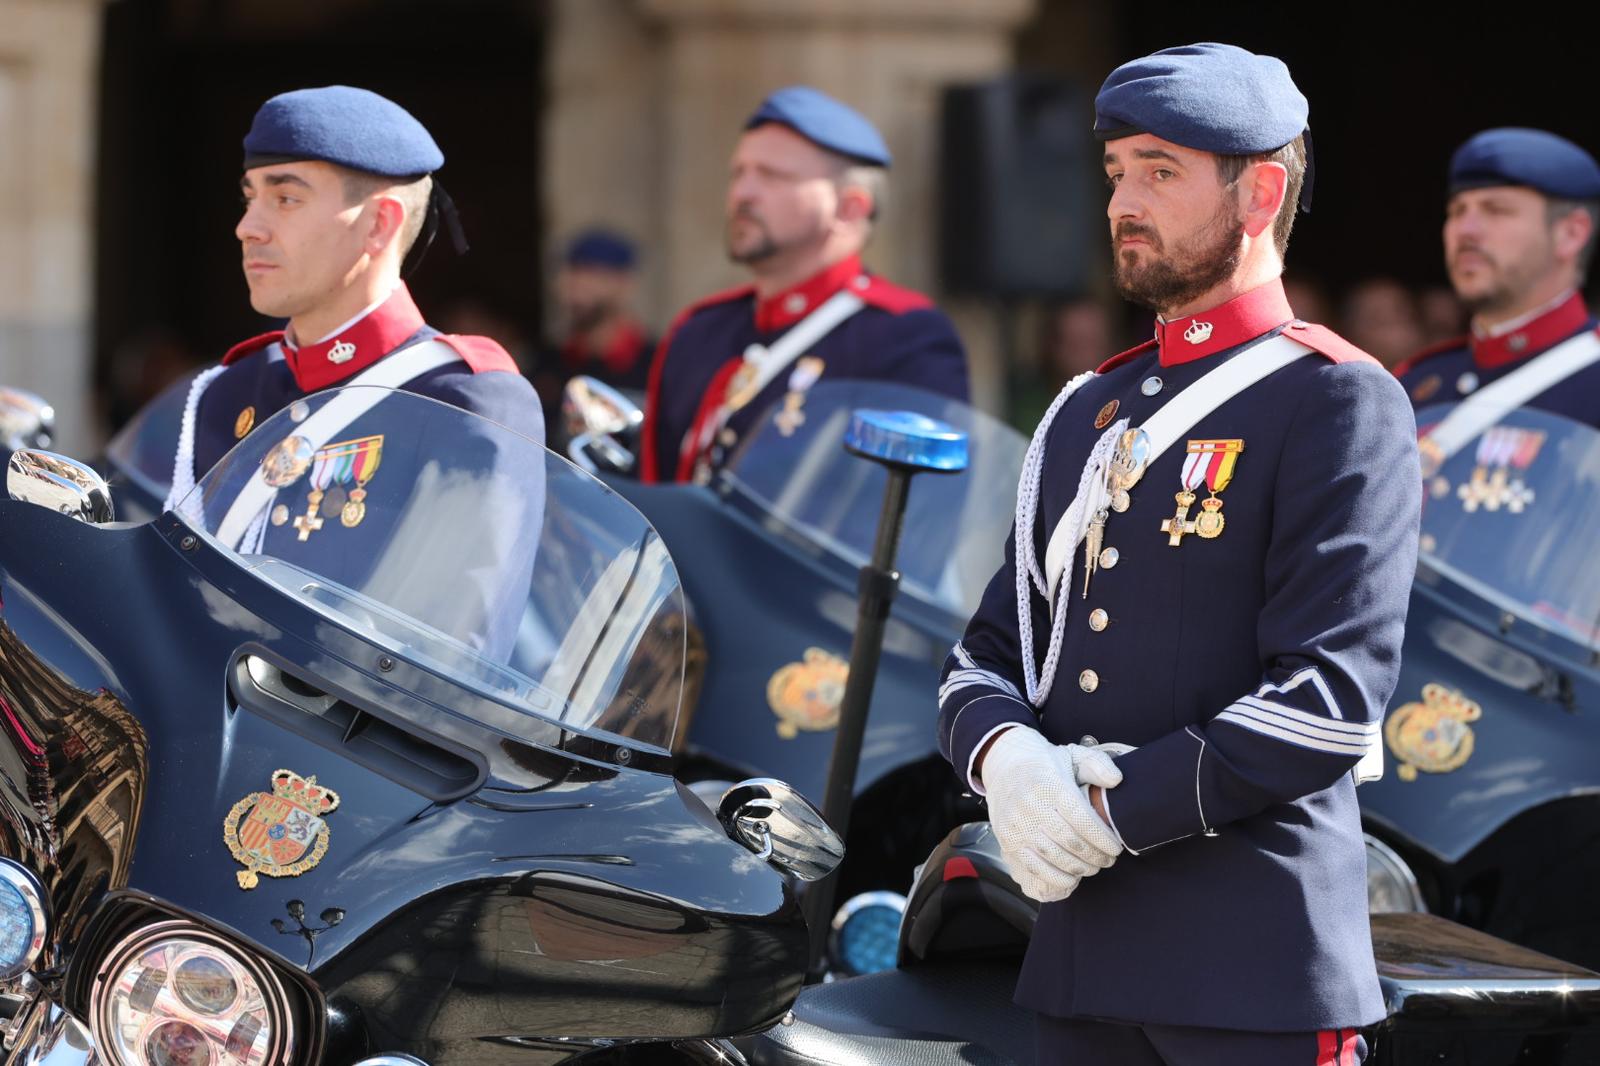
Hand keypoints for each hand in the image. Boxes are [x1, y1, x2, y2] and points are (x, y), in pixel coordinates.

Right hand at [981, 728, 1125, 902]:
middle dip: (1095, 857)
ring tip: (1093, 867)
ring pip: (1053, 858)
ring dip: (1079, 869)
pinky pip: (1033, 868)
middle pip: (1070, 842)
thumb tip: (1116, 780)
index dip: (1103, 839)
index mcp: (1050, 785)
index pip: (1082, 820)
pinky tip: (1070, 877)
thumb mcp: (1073, 755)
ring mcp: (1016, 825)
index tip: (1116, 847)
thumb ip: (1098, 764)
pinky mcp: (1007, 841)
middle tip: (1108, 859)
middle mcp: (1030, 806)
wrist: (1004, 766)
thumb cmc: (1045, 764)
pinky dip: (1055, 878)